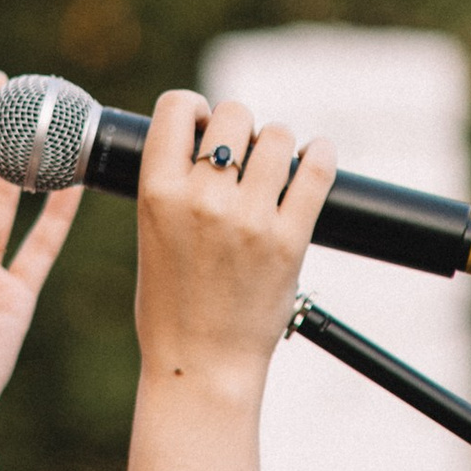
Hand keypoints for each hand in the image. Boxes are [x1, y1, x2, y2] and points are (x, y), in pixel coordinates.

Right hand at [131, 89, 337, 395]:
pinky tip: (316, 156)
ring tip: (275, 166)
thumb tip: (211, 139)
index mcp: (157, 194)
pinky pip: (316, 171)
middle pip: (234, 115)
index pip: (176, 108)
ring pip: (277, 137)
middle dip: (241, 126)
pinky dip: (320, 155)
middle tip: (243, 154)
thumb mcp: (151, 234)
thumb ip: (174, 186)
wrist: (201, 364)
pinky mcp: (288, 239)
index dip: (195, 106)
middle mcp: (202, 199)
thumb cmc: (172, 305)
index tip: (204, 123)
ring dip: (278, 144)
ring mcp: (248, 219)